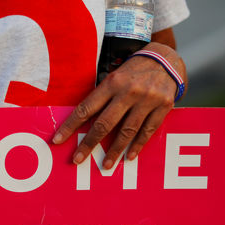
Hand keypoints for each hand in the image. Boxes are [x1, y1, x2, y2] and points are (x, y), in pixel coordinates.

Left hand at [52, 41, 185, 167]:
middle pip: (104, 123)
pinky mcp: (163, 106)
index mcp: (112, 82)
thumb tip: (82, 121)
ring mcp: (147, 100)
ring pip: (127, 131)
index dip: (71, 125)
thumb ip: (102, 96)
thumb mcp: (115, 77)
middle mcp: (129, 92)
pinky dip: (138, 145)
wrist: (166, 59)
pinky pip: (148, 130)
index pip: (86, 108)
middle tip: (77, 160)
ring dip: (115, 151)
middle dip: (89, 144)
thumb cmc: (134, 70)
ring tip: (106, 165)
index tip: (58, 140)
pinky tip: (129, 156)